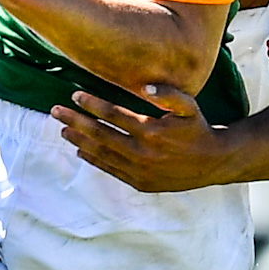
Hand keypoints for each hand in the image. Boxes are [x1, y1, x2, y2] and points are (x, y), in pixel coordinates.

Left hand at [51, 84, 231, 192]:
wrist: (212, 163)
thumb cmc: (198, 129)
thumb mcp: (190, 106)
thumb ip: (169, 94)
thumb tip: (145, 87)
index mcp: (151, 131)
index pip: (113, 115)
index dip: (91, 105)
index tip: (74, 95)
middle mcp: (142, 152)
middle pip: (100, 135)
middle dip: (75, 122)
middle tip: (55, 112)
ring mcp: (139, 170)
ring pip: (101, 154)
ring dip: (79, 141)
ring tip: (63, 130)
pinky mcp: (140, 182)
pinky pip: (111, 170)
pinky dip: (94, 160)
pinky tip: (80, 150)